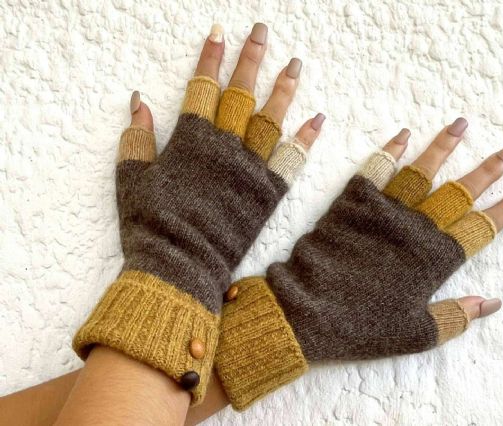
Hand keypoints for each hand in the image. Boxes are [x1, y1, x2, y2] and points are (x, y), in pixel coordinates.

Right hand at [72, 22, 323, 405]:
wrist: (180, 264)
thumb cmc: (151, 224)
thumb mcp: (132, 177)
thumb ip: (136, 137)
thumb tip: (139, 100)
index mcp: (190, 139)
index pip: (202, 87)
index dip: (210, 58)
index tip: (220, 33)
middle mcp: (223, 146)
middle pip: (240, 93)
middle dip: (250, 60)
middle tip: (262, 32)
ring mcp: (249, 167)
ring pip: (269, 118)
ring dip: (283, 89)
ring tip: (294, 64)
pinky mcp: (268, 192)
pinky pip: (291, 159)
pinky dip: (304, 138)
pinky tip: (318, 119)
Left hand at [214, 118, 502, 408]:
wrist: (310, 308)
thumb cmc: (363, 327)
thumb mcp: (416, 332)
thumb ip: (457, 316)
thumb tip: (493, 303)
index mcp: (436, 260)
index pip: (481, 228)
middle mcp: (418, 229)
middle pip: (461, 193)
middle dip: (490, 170)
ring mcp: (387, 211)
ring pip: (424, 171)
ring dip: (445, 146)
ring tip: (461, 124)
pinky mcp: (355, 201)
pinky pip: (378, 168)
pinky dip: (392, 149)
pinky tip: (405, 133)